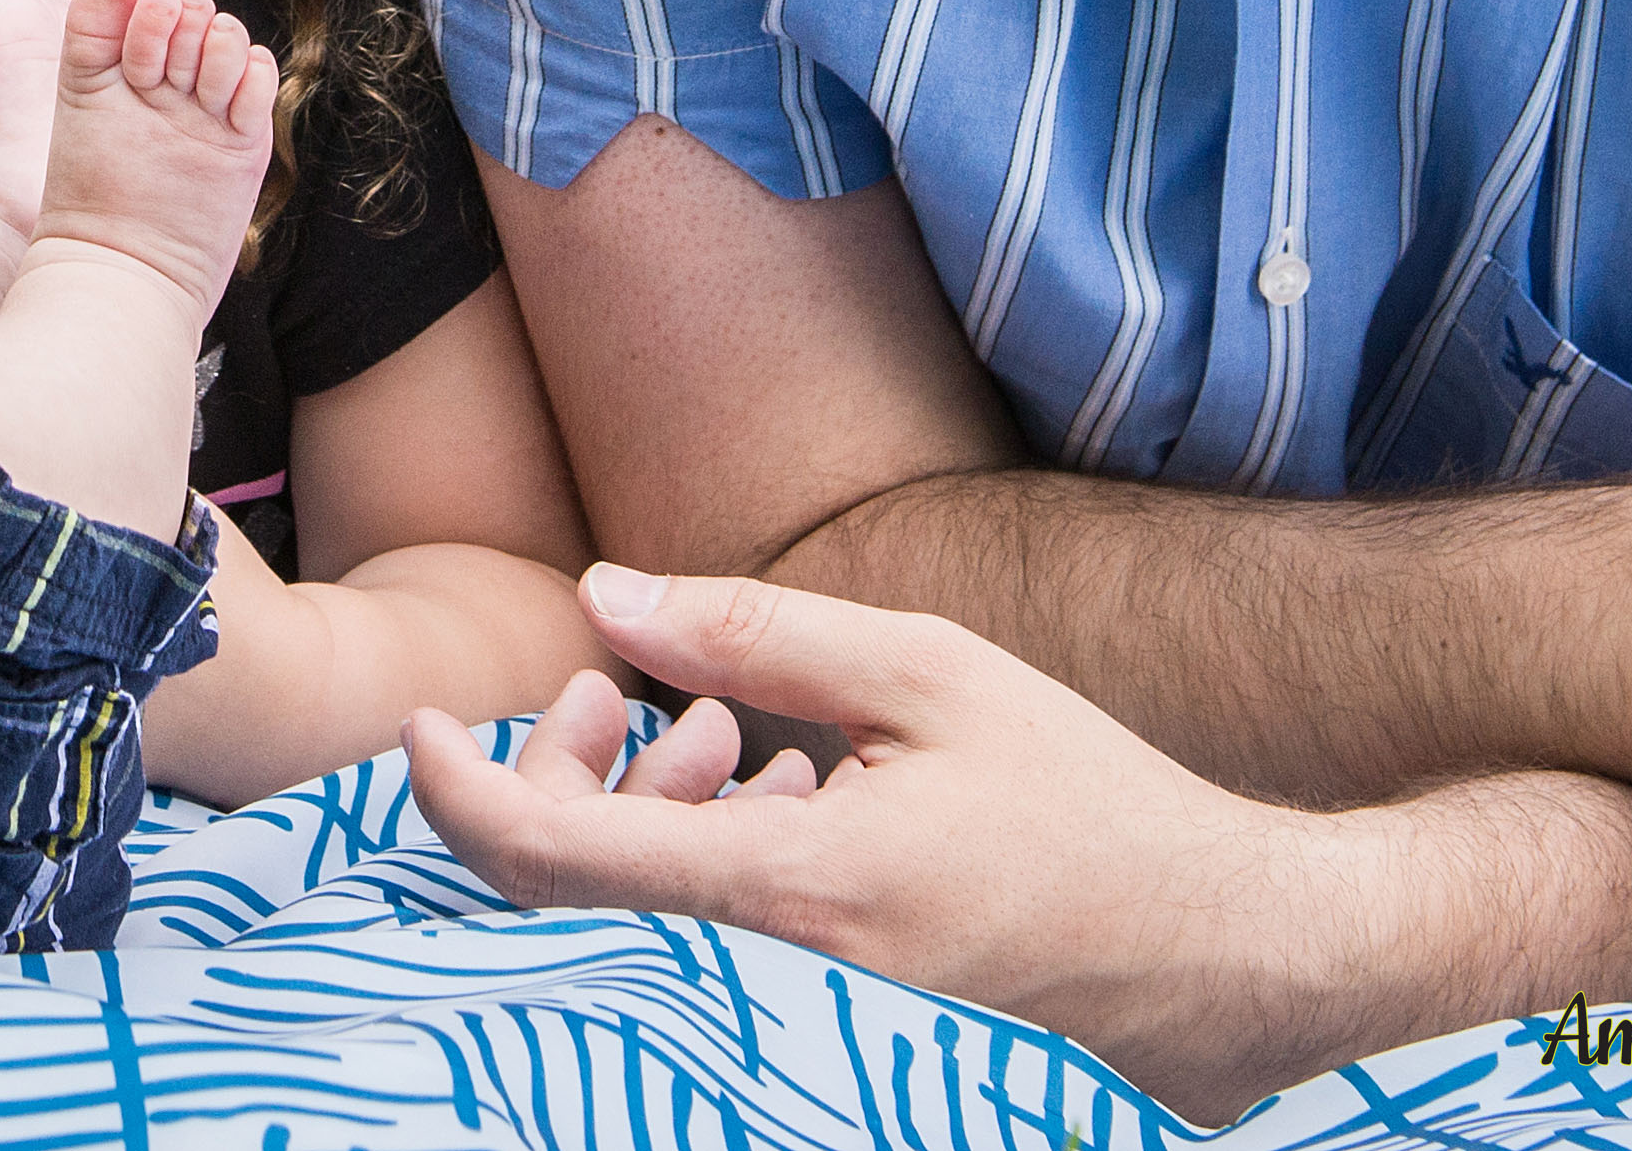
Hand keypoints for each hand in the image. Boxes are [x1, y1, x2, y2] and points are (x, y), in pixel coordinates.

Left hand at [405, 567, 1332, 1119]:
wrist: (1214, 952)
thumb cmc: (1087, 804)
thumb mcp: (930, 675)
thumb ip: (757, 631)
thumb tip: (603, 594)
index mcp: (794, 893)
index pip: (557, 864)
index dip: (459, 796)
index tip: (417, 726)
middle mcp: (781, 985)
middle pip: (578, 899)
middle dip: (558, 781)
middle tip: (613, 697)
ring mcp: (803, 1026)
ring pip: (640, 925)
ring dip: (637, 814)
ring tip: (719, 731)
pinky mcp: (826, 1037)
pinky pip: (704, 954)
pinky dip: (694, 863)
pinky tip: (767, 791)